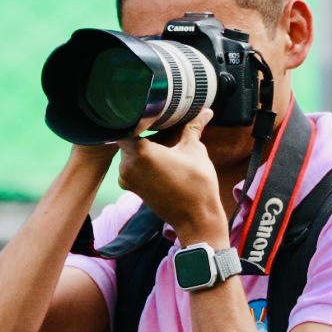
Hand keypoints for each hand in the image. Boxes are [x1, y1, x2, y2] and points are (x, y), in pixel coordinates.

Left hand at [116, 108, 224, 243]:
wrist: (196, 219)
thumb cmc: (197, 184)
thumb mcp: (195, 150)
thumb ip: (193, 128)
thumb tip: (205, 112)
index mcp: (140, 151)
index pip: (127, 124)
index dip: (137, 116)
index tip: (150, 112)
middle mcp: (127, 165)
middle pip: (128, 137)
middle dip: (143, 131)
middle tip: (160, 124)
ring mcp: (126, 178)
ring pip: (130, 152)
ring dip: (143, 147)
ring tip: (163, 142)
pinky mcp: (131, 187)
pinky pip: (132, 166)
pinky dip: (143, 161)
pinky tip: (160, 159)